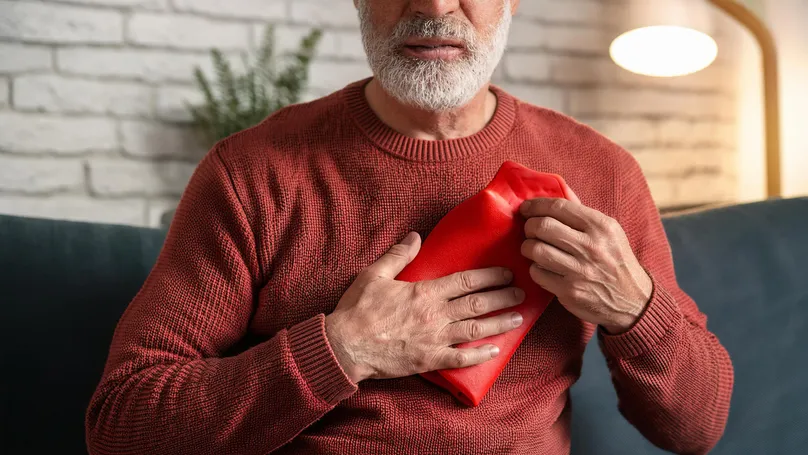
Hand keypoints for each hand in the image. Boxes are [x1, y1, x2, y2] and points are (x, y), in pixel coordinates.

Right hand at [325, 232, 525, 382]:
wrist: (345, 346)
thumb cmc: (358, 309)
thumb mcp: (374, 274)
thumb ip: (397, 255)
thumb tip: (415, 236)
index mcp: (424, 292)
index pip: (465, 281)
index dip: (489, 276)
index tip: (506, 273)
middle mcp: (435, 314)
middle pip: (477, 304)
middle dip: (502, 297)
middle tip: (521, 293)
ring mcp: (434, 339)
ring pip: (475, 329)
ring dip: (499, 323)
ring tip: (518, 318)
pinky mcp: (430, 360)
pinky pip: (460, 358)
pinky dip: (479, 354)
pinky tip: (495, 350)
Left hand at [519, 191, 651, 333]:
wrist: (633, 300)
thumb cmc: (616, 260)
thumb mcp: (609, 231)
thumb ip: (582, 213)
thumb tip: (557, 191)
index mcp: (600, 226)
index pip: (558, 207)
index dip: (535, 205)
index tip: (525, 208)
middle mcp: (590, 247)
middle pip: (542, 226)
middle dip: (529, 226)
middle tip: (530, 230)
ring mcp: (579, 271)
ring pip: (536, 250)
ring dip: (528, 247)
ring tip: (533, 248)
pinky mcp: (569, 291)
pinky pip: (538, 273)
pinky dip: (535, 269)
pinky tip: (543, 267)